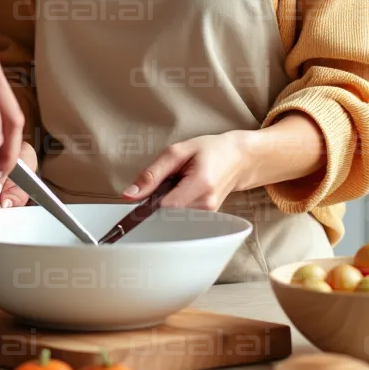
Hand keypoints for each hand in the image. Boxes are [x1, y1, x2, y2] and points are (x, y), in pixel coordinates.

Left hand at [123, 133, 249, 211]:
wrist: (238, 158)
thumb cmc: (210, 150)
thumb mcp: (177, 152)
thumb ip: (152, 174)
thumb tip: (129, 194)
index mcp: (201, 184)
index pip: (164, 207)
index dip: (147, 204)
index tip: (139, 198)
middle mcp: (207, 204)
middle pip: (167, 214)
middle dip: (157, 202)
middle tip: (163, 184)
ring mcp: (209, 214)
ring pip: (173, 217)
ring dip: (167, 203)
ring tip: (177, 185)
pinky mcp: (208, 218)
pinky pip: (182, 217)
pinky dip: (176, 206)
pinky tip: (183, 192)